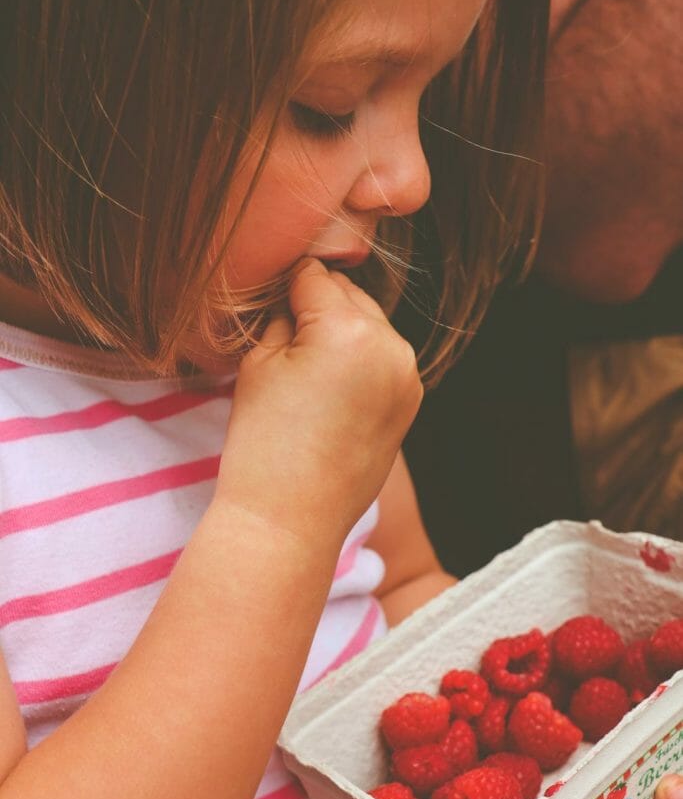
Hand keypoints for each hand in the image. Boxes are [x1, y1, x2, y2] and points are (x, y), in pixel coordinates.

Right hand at [216, 258, 422, 545]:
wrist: (289, 522)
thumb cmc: (264, 444)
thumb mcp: (259, 363)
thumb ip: (283, 315)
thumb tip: (298, 295)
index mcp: (350, 331)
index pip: (314, 276)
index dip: (282, 288)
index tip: (266, 308)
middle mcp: (392, 347)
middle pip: (349, 296)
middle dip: (318, 308)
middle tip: (283, 342)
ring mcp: (408, 377)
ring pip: (370, 326)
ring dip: (341, 333)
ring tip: (306, 374)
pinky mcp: (411, 403)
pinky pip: (382, 360)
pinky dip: (359, 362)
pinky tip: (329, 393)